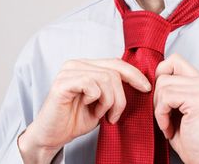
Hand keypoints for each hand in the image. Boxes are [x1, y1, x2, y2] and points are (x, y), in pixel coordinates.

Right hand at [18, 58, 150, 163]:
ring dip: (109, 101)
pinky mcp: (62, 83)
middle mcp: (77, 64)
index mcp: (87, 65)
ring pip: (106, 79)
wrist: (52, 136)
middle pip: (114, 72)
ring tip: (100, 113)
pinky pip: (92, 85)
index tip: (146, 88)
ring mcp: (68, 71)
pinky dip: (96, 100)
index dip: (134, 74)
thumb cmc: (75, 119)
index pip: (116, 63)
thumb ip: (115, 88)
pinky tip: (88, 107)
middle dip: (121, 97)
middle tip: (114, 115)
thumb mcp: (102, 101)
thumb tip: (141, 81)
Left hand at [154, 53, 198, 163]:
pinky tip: (169, 128)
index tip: (161, 98)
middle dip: (157, 96)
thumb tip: (149, 76)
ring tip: (168, 123)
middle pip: (165, 73)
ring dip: (159, 109)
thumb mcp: (179, 107)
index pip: (174, 60)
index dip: (161, 75)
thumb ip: (172, 88)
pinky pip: (165, 98)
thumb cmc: (191, 138)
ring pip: (162, 86)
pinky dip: (161, 115)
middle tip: (165, 115)